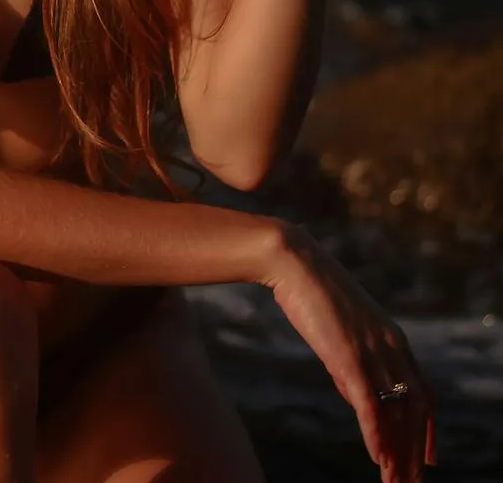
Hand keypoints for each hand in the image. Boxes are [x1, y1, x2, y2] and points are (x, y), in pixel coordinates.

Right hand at [264, 224, 435, 482]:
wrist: (294, 262)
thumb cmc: (313, 294)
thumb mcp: (342, 333)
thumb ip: (354, 367)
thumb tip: (359, 400)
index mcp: (394, 338)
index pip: (423, 391)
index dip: (428, 428)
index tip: (428, 457)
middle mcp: (392, 347)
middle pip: (416, 410)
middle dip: (415, 451)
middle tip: (412, 482)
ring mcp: (373, 351)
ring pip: (396, 414)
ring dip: (398, 454)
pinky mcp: (350, 357)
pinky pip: (371, 407)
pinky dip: (378, 436)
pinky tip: (379, 460)